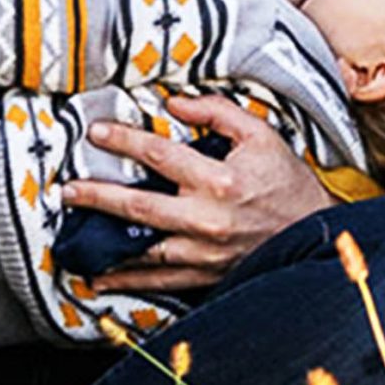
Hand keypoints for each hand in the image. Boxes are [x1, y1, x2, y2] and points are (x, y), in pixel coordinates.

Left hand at [64, 92, 329, 293]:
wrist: (316, 234)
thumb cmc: (287, 182)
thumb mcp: (261, 135)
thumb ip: (217, 113)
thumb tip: (174, 102)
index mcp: (218, 179)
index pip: (157, 155)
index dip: (122, 140)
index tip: (95, 132)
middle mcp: (205, 219)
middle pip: (137, 206)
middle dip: (97, 196)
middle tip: (68, 190)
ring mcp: (203, 253)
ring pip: (141, 250)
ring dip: (103, 244)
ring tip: (72, 236)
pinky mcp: (206, 276)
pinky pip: (158, 281)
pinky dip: (127, 281)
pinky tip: (101, 279)